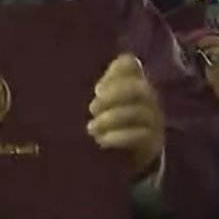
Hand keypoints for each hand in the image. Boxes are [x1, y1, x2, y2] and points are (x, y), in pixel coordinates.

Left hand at [88, 54, 163, 177]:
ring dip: (111, 119)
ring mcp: (154, 120)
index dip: (113, 73)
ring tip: (91, 128)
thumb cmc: (105, 120)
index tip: (96, 89)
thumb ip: (93, 91)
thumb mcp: (98, 102)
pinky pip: (140, 136)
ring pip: (139, 112)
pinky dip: (118, 137)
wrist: (127, 154)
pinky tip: (102, 140)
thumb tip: (65, 85)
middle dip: (113, 96)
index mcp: (131, 81)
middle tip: (92, 108)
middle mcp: (147, 98)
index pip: (129, 64)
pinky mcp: (153, 142)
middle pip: (138, 88)